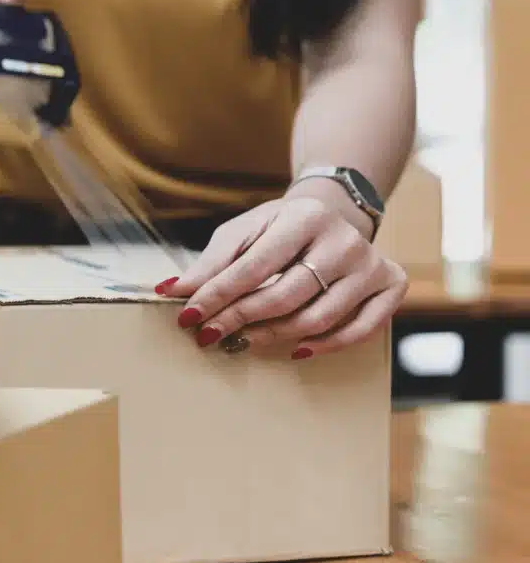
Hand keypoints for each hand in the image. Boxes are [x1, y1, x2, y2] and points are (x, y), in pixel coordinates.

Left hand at [155, 195, 407, 358]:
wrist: (333, 212)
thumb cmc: (278, 228)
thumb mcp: (244, 231)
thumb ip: (211, 262)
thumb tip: (172, 291)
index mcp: (304, 217)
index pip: (255, 266)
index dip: (218, 295)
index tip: (188, 317)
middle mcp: (343, 240)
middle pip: (286, 296)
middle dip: (239, 319)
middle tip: (209, 336)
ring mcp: (371, 264)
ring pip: (320, 318)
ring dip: (274, 336)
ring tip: (244, 340)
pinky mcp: (391, 284)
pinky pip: (360, 330)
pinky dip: (325, 345)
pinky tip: (295, 349)